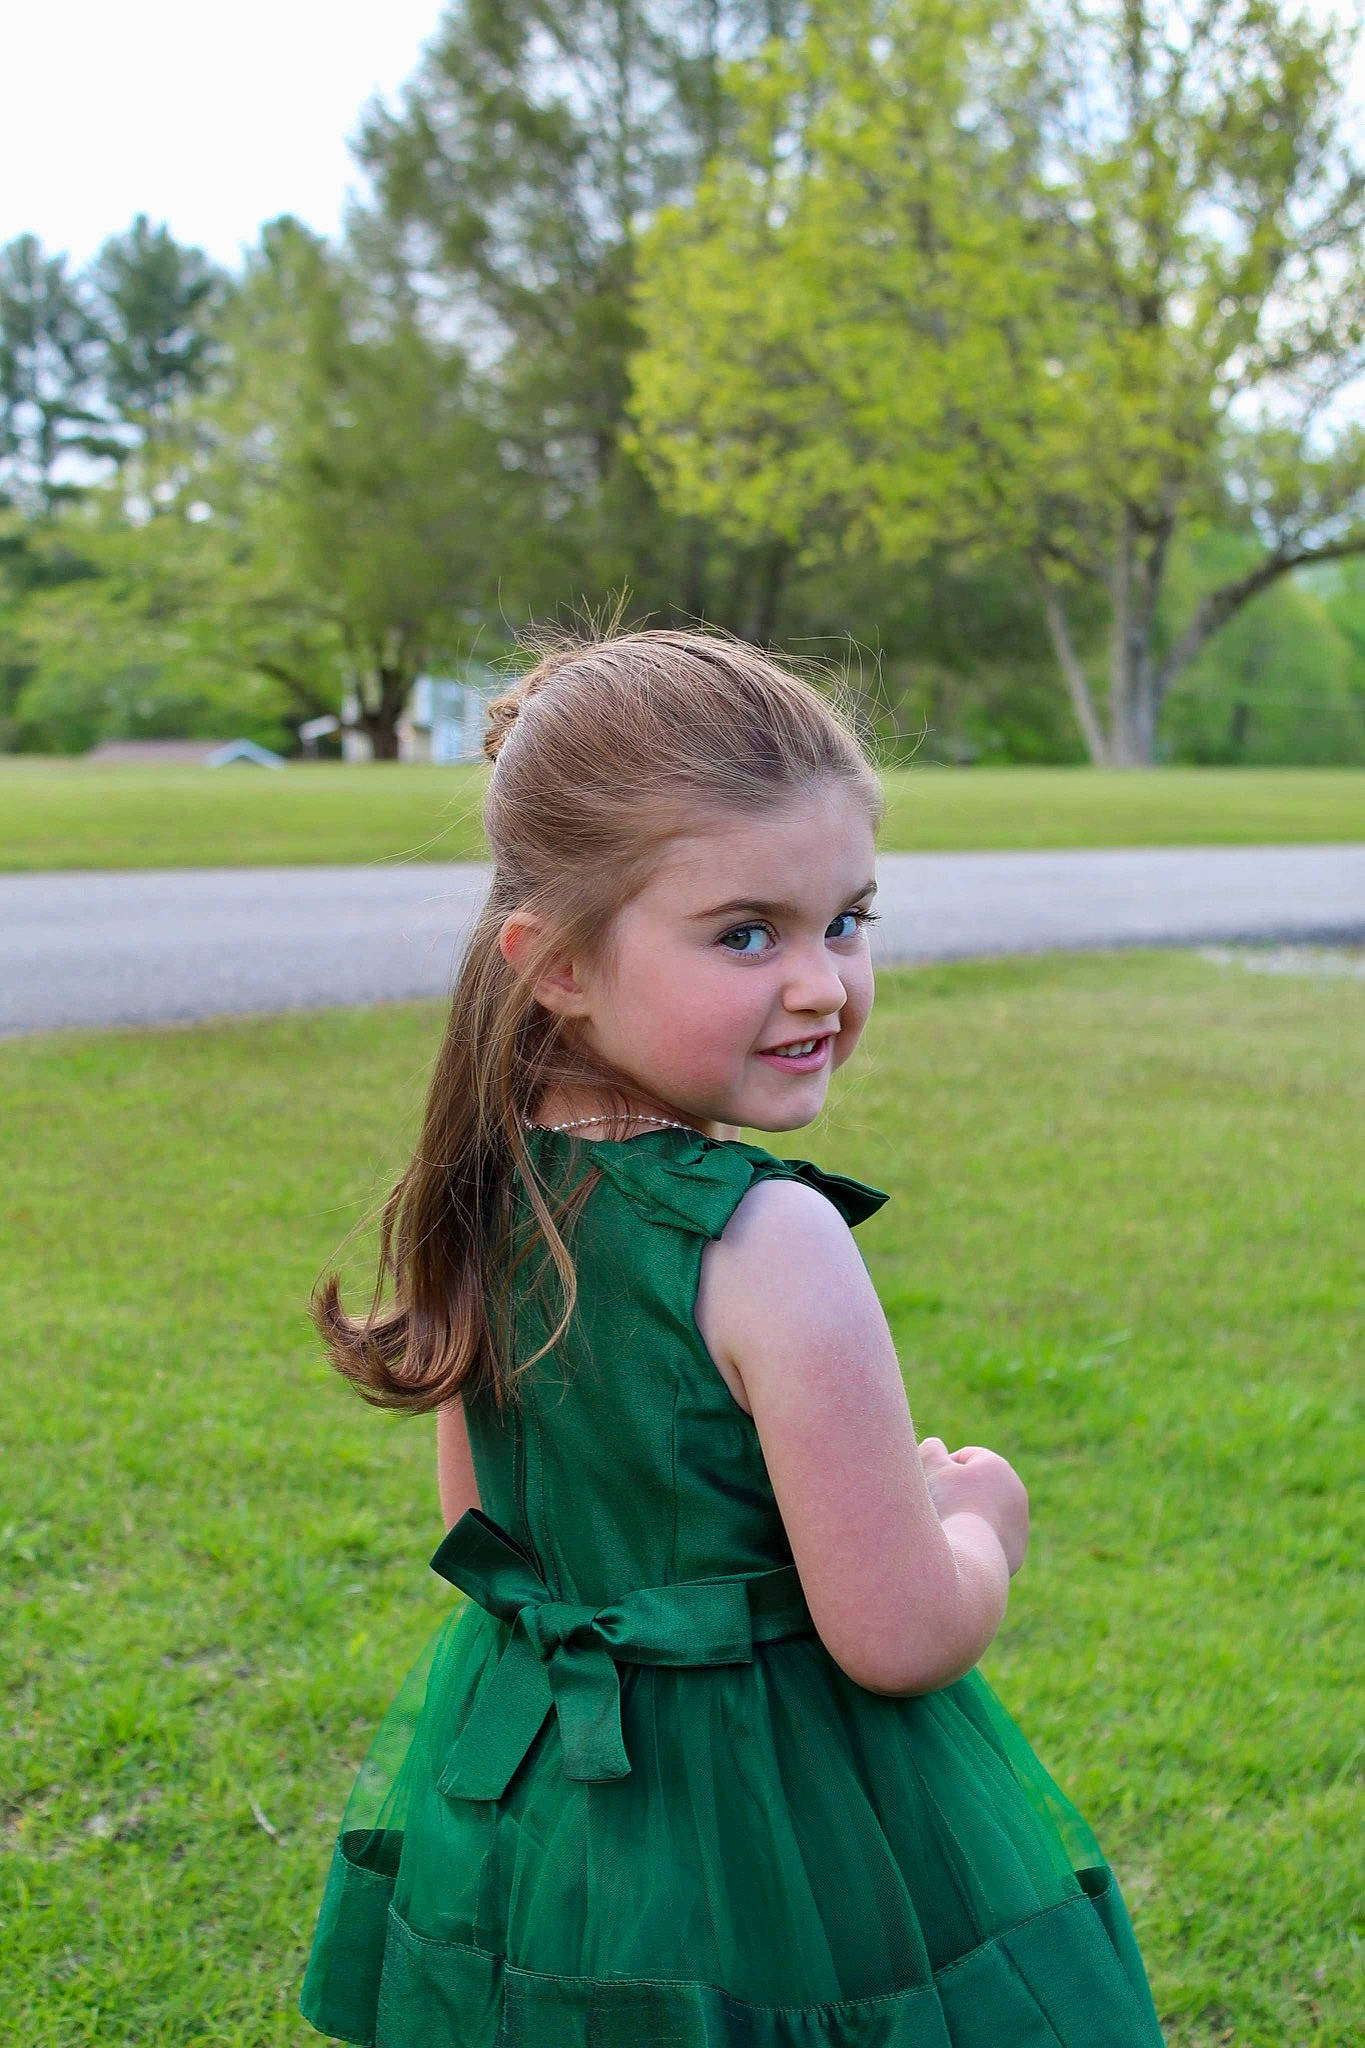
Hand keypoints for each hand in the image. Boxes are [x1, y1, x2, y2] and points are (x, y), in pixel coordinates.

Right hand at [918, 1437, 1029, 1575]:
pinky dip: (978, 1542)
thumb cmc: (949, 1506)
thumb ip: (931, 1450)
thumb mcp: (931, 1468)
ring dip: (969, 1518)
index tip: (931, 1485)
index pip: (966, 1457)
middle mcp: (1016, 1491)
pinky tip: (962, 1550)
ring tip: (949, 1532)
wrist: (970, 1556)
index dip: (943, 1468)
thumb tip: (934, 1446)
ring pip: (988, 1514)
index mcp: (998, 1466)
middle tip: (936, 1508)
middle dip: (958, 1494)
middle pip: (979, 1486)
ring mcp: (1020, 1523)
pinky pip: (993, 1541)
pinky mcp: (1017, 1550)